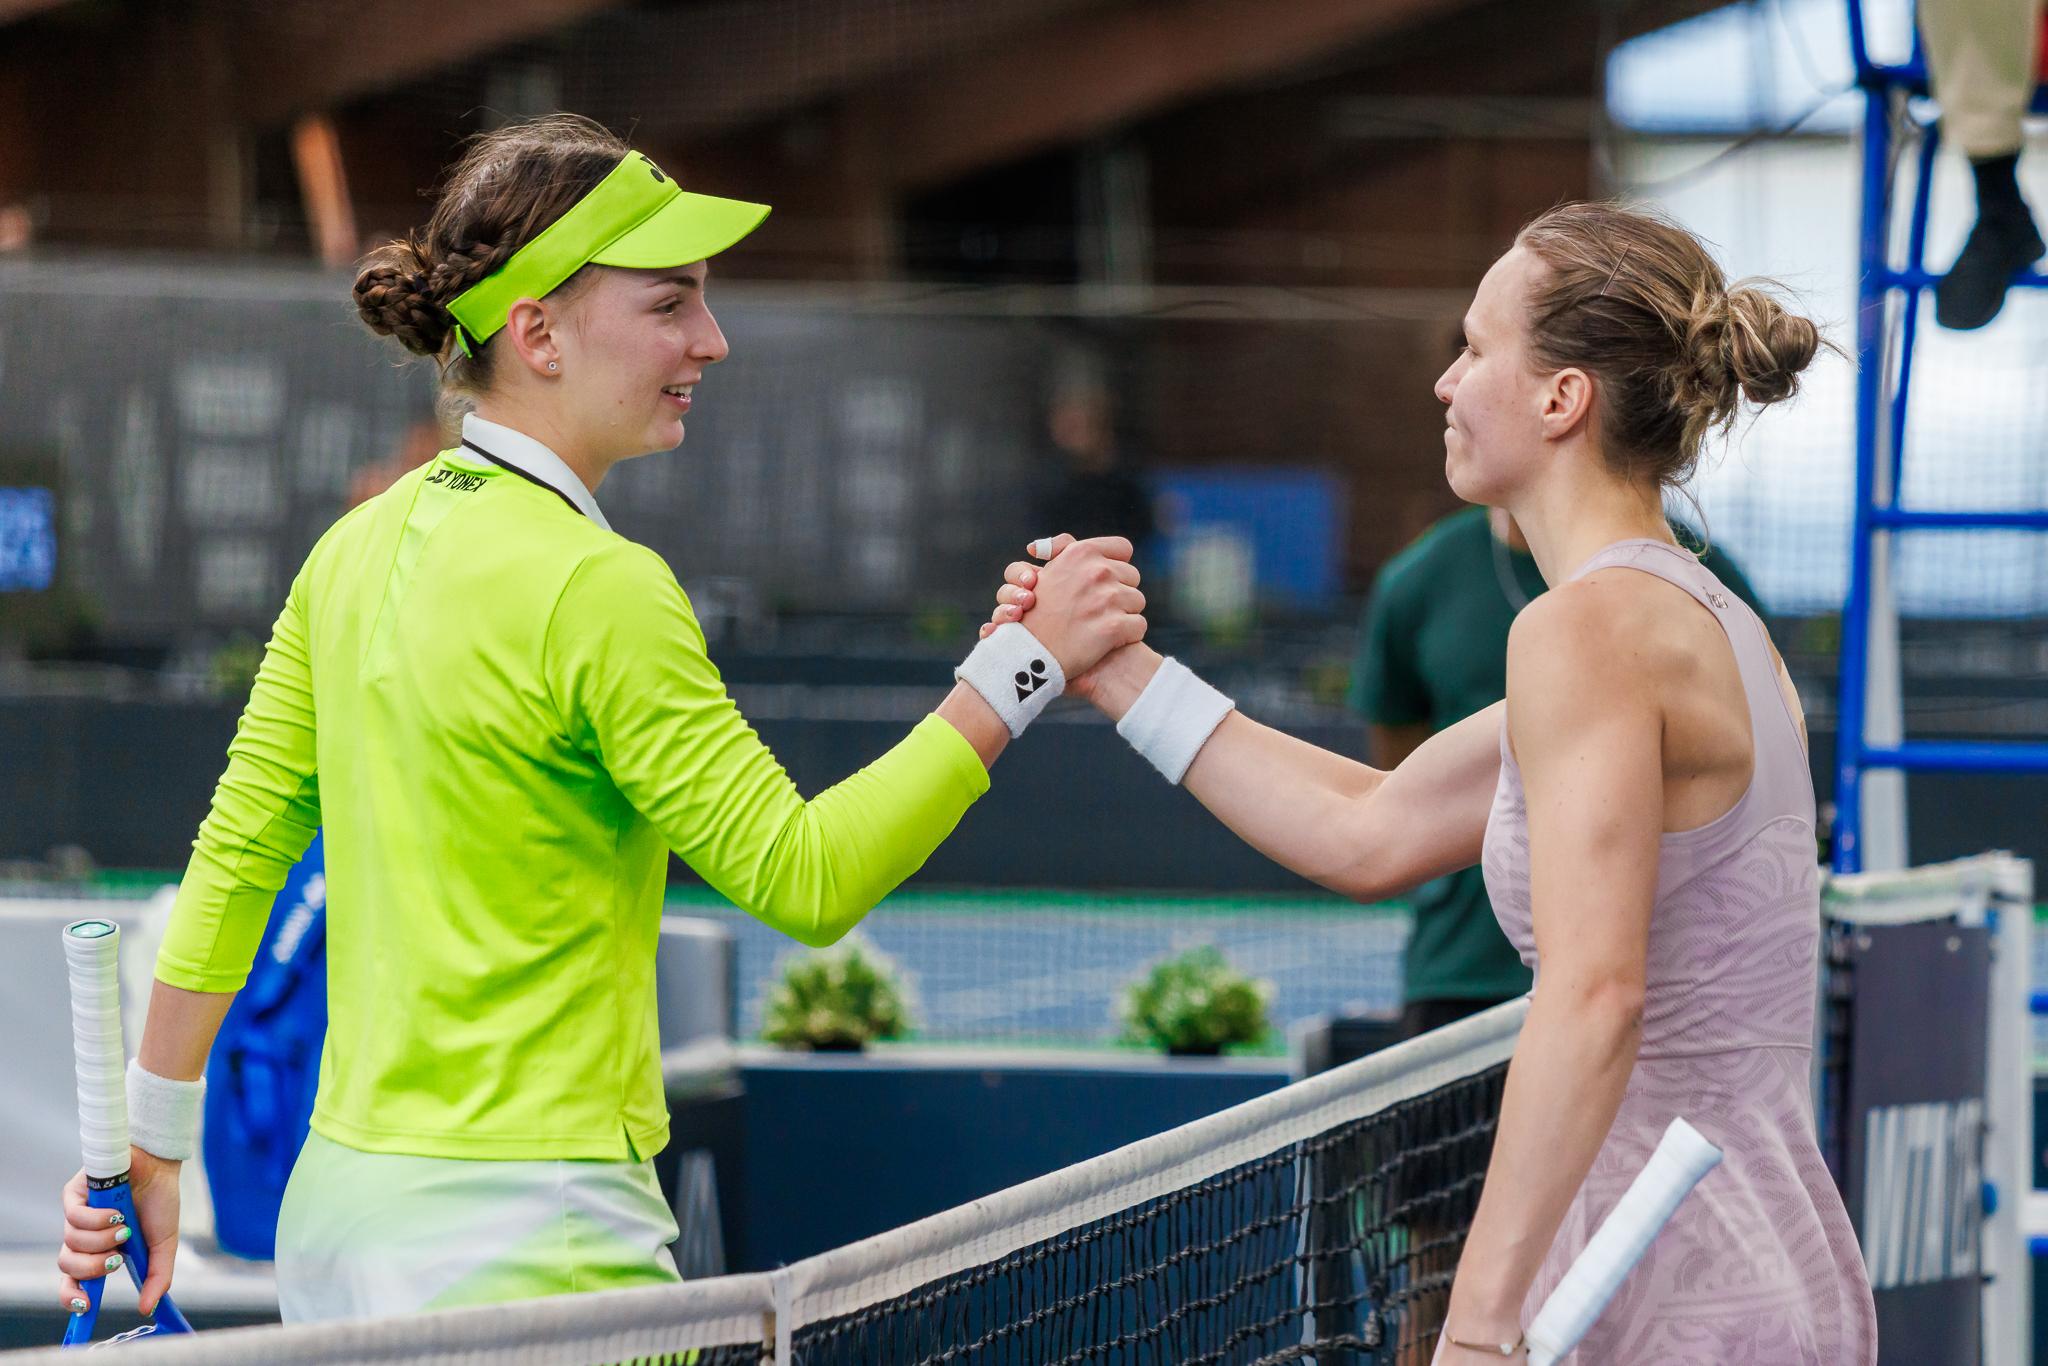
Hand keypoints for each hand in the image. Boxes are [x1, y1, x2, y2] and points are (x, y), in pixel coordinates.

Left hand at [59, 1148, 180, 1314]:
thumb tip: (148, 1308)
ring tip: (124, 1227)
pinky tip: (116, 1214)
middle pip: (67, 1265)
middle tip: (116, 1259)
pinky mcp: (75, 1195)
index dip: (73, 1295)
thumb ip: (158, 1277)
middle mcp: (85, 1236)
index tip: (87, 1304)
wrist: (161, 1167)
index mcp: (101, 1251)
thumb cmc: (160, 1203)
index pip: (74, 1280)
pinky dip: (97, 1221)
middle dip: (93, 1268)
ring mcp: (78, 1215)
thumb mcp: (164, 1246)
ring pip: (72, 1243)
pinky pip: (74, 1218)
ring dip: (102, 1240)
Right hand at [979, 535, 1143, 679]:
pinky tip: (1110, 641)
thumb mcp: (1047, 570)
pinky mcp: (1113, 627)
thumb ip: (1062, 549)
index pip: (1123, 549)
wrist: (1029, 652)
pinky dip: (1129, 635)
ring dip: (1125, 613)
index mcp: (1082, 553)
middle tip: (1099, 607)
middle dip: (1120, 591)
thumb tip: (1069, 544)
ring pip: (1138, 602)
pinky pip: (1139, 626)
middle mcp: (1097, 571)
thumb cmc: (1037, 612)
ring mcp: (1106, 599)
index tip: (1106, 579)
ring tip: (1101, 623)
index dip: (1117, 565)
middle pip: (1133, 577)